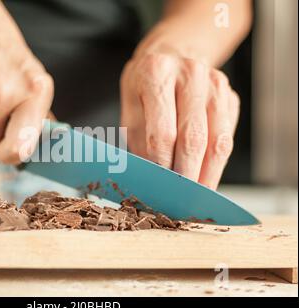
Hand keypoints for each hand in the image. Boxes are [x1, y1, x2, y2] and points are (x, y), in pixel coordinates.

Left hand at [120, 53, 238, 188]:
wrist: (171, 54)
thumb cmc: (145, 85)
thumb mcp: (130, 107)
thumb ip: (139, 141)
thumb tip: (151, 179)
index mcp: (156, 74)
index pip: (162, 132)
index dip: (162, 165)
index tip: (160, 187)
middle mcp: (190, 74)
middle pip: (193, 138)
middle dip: (187, 175)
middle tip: (180, 200)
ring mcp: (215, 83)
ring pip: (217, 139)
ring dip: (208, 173)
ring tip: (198, 195)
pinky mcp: (230, 96)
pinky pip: (228, 135)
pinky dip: (218, 160)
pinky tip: (208, 174)